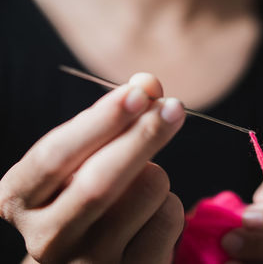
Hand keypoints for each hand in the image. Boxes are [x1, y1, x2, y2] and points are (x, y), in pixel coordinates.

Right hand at [0, 73, 184, 262]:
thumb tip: (149, 85)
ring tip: (140, 186)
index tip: (138, 91)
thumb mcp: (80, 160)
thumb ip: (110, 121)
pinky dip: (170, 204)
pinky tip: (150, 216)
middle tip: (174, 107)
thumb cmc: (81, 198)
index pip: (56, 155)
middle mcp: (46, 238)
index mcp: (19, 198)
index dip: (101, 120)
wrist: (87, 258)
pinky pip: (168, 218)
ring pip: (147, 192)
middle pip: (101, 180)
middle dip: (144, 135)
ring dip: (156, 174)